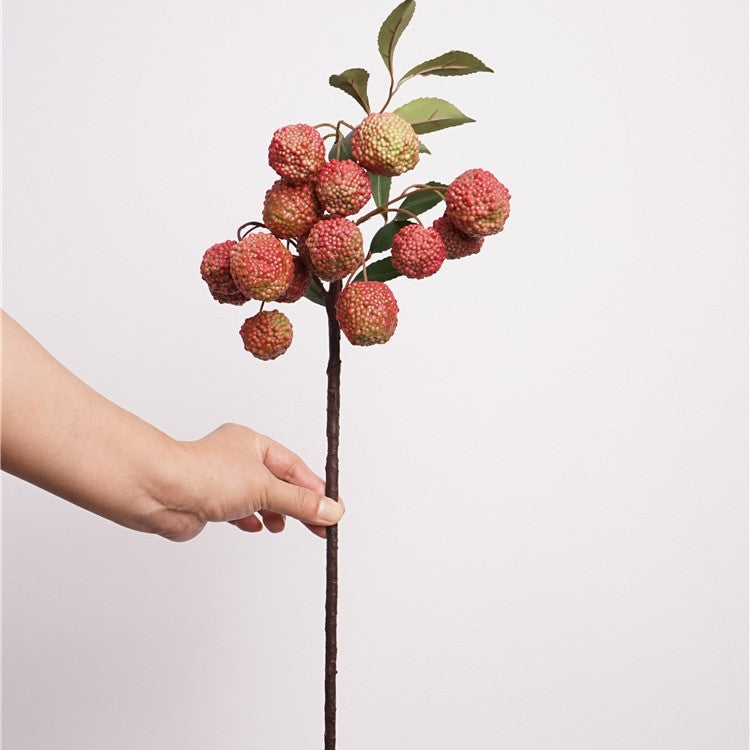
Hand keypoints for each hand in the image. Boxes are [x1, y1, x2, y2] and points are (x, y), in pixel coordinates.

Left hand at [162, 423, 343, 541]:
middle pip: (279, 484)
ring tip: (282, 525)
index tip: (331, 508)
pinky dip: (251, 519)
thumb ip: (301, 501)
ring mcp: (223, 482)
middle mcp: (238, 459)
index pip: (294, 467)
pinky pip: (240, 512)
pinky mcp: (210, 503)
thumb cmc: (204, 475)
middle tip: (320, 525)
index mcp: (252, 443)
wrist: (161, 493)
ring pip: (260, 498)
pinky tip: (256, 526)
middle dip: (298, 504)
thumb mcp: (266, 488)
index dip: (314, 488)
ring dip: (275, 513)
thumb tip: (332, 510)